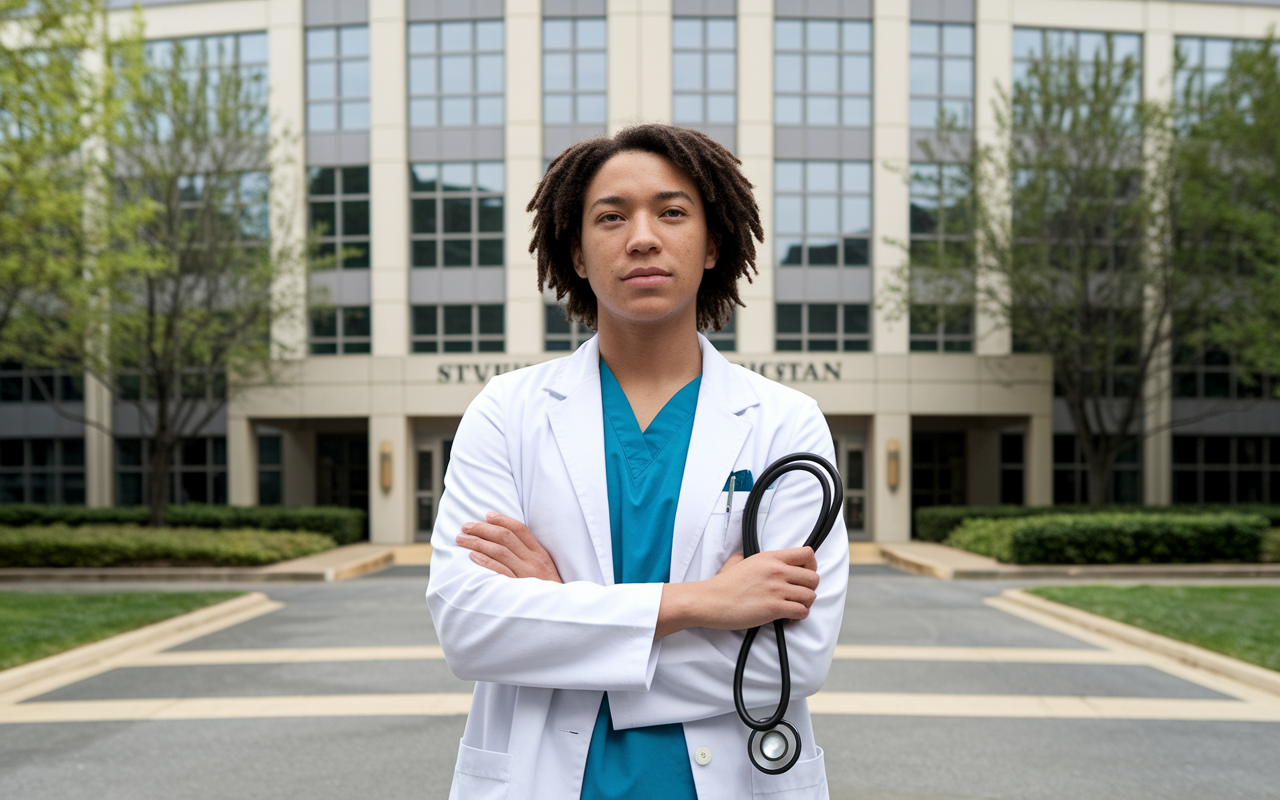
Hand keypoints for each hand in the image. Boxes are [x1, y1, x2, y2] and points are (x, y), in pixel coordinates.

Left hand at [456, 512, 562, 582]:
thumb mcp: (545, 567)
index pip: (520, 529)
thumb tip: (505, 539)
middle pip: (506, 537)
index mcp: (539, 553)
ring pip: (500, 552)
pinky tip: (473, 556)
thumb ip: (529, 553)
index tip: (487, 515)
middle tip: (466, 526)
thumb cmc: (547, 588)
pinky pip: (500, 572)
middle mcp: (533, 561)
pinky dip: (486, 562)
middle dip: (483, 528)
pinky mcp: (518, 589)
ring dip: (478, 542)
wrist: (558, 610)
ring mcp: (525, 575)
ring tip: (462, 539)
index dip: (502, 520)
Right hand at [655, 547, 818, 638]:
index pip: (807, 554)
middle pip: (813, 577)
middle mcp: (776, 570)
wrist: (710, 600)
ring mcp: (776, 589)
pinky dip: (798, 617)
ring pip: (810, 596)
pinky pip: (801, 612)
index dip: (811, 565)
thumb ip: (751, 557)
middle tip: (797, 595)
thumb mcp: (739, 561)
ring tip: (792, 607)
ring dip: (805, 604)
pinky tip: (787, 617)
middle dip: (809, 589)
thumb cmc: (723, 584)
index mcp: (770, 557)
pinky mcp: (774, 608)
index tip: (804, 574)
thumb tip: (749, 555)